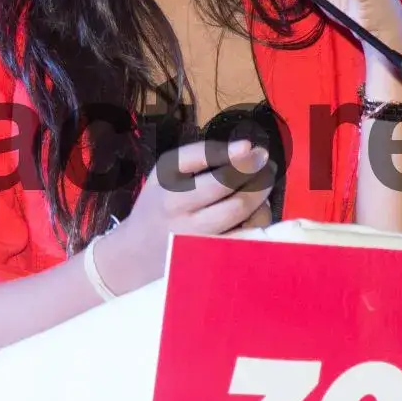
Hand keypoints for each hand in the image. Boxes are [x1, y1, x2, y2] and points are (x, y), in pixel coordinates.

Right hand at [89, 138, 274, 292]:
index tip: (249, 146)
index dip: (228, 151)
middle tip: (265, 162)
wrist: (136, 253)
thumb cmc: (158, 206)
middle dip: (253, 170)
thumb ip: (198, 159)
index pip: (198, 157)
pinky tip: (257, 212)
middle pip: (225, 185)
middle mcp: (177, 206)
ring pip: (240, 211)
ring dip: (260, 195)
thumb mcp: (164, 175)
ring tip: (263, 185)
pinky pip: (245, 235)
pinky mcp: (208, 255)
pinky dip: (258, 220)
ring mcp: (194, 233)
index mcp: (166, 179)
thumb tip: (247, 150)